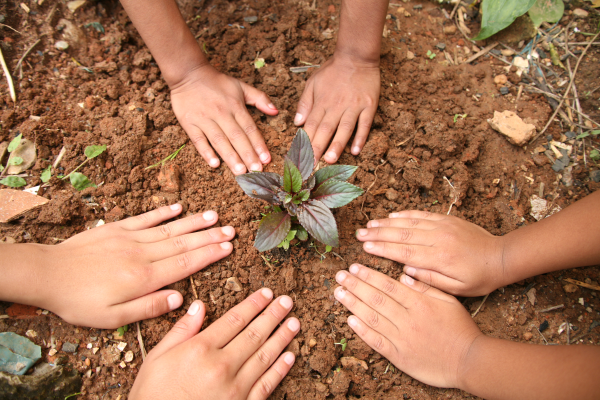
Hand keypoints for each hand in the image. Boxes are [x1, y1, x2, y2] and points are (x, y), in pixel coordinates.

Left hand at [38, 204, 233, 327]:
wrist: (47, 274)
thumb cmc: (79, 301)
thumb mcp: (113, 317)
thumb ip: (148, 307)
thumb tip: (180, 298)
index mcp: (144, 278)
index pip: (185, 264)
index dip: (209, 254)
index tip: (228, 247)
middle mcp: (142, 254)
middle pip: (183, 244)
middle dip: (209, 236)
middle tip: (231, 230)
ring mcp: (130, 238)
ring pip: (169, 229)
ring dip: (193, 222)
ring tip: (214, 216)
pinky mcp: (116, 229)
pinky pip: (145, 218)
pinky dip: (163, 212)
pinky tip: (178, 207)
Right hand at [130, 289, 299, 399]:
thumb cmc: (152, 395)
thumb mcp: (156, 358)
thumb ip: (181, 331)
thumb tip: (198, 306)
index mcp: (200, 349)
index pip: (234, 319)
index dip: (253, 304)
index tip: (267, 293)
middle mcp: (221, 366)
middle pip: (254, 334)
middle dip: (273, 315)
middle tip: (287, 301)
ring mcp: (234, 388)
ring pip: (264, 356)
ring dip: (281, 338)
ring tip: (294, 323)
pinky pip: (266, 385)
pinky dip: (280, 370)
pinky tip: (289, 356)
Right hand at [171, 64, 277, 174]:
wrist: (188, 73)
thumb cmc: (217, 82)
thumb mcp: (241, 86)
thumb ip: (260, 98)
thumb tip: (276, 111)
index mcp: (235, 106)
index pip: (250, 128)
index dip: (259, 145)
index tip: (266, 159)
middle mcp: (221, 113)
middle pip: (237, 137)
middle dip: (248, 155)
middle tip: (256, 171)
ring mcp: (205, 119)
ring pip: (220, 141)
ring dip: (230, 157)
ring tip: (240, 171)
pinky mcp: (189, 123)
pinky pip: (198, 140)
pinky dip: (206, 152)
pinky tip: (215, 164)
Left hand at [294, 55, 379, 162]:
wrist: (356, 56)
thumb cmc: (333, 71)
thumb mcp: (313, 83)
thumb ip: (305, 103)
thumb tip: (297, 123)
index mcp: (322, 102)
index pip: (312, 125)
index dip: (305, 142)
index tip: (301, 157)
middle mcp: (336, 106)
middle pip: (326, 129)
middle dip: (318, 148)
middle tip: (312, 165)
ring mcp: (354, 106)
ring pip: (344, 128)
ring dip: (337, 145)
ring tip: (330, 159)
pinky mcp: (369, 105)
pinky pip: (365, 123)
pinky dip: (361, 137)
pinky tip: (357, 150)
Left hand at [334, 264, 481, 388]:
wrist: (469, 360)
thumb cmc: (461, 328)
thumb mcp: (448, 300)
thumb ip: (426, 286)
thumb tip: (404, 276)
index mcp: (419, 303)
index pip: (388, 285)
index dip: (368, 275)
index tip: (354, 267)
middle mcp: (407, 319)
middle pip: (376, 298)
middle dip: (355, 285)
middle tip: (340, 276)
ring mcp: (402, 338)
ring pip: (372, 317)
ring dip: (353, 304)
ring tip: (339, 292)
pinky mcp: (399, 356)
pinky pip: (376, 341)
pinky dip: (362, 330)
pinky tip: (350, 319)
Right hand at [356, 210, 505, 296]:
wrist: (501, 257)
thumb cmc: (479, 278)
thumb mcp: (456, 289)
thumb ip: (430, 280)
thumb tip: (406, 271)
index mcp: (439, 258)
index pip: (404, 252)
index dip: (382, 249)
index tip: (365, 248)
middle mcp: (438, 238)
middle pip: (401, 234)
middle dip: (378, 234)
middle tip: (359, 235)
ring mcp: (442, 226)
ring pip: (408, 222)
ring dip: (387, 223)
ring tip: (369, 225)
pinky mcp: (447, 219)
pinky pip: (421, 214)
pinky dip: (405, 214)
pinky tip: (391, 216)